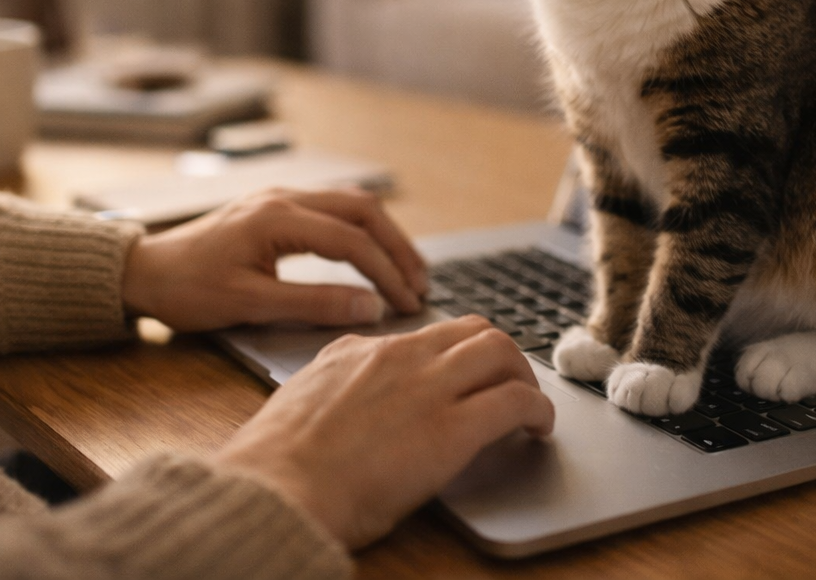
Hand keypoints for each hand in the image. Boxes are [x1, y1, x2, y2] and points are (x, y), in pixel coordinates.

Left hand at [119, 187, 427, 331]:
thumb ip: (313, 303)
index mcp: (278, 218)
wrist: (143, 272)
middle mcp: (284, 198)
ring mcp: (279, 198)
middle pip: (363, 210)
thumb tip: (369, 306)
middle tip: (420, 283)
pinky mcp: (274, 208)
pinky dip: (361, 229)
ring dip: (383, 234)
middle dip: (397, 246)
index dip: (386, 273)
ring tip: (405, 269)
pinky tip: (371, 252)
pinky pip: (332, 208)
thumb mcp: (249, 304)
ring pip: (350, 204)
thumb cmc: (187, 291)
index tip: (407, 304)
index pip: (352, 241)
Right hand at [212, 316, 555, 547]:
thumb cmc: (277, 463)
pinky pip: (516, 401)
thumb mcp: (300, 399)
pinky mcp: (454, 428)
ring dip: (524, 376)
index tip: (461, 377)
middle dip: (499, 354)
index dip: (452, 355)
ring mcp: (429, 387)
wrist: (278, 485)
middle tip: (508, 384)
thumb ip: (332, 385)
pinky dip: (538, 410)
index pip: (423, 336)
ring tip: (530, 405)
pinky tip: (539, 429)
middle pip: (472, 330)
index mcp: (357, 349)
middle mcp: (399, 356)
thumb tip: (345, 396)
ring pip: (500, 351)